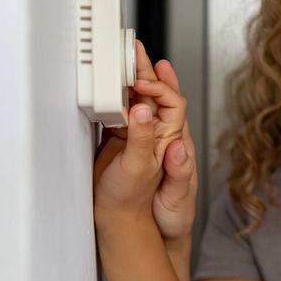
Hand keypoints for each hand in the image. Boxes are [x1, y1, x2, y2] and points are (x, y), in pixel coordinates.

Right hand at [99, 42, 198, 240]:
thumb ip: (174, 165)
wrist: (143, 231)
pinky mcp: (122, 145)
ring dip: (130, 80)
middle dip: (147, 71)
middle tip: (136, 49)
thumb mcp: (174, 192)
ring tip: (122, 58)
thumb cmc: (167, 215)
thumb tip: (169, 136)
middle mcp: (160, 137)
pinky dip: (112, 99)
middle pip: (156, 96)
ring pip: (136, 102)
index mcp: (175, 143)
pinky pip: (118, 115)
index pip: (173, 105)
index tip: (142, 83)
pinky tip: (105, 87)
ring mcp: (141, 139)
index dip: (160, 89)